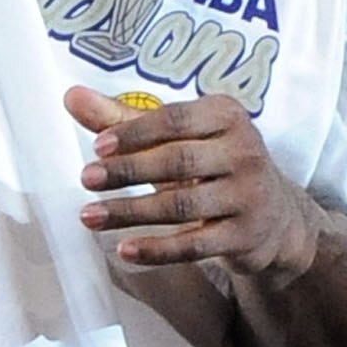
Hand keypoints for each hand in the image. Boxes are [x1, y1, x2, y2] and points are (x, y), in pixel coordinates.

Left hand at [67, 84, 313, 279]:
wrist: (275, 217)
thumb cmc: (213, 165)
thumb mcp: (179, 137)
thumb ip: (124, 118)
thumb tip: (71, 97)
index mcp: (227, 115)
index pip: (176, 119)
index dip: (135, 132)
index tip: (98, 146)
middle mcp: (244, 151)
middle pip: (178, 161)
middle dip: (128, 171)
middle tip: (86, 178)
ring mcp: (248, 195)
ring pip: (181, 205)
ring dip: (130, 212)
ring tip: (89, 216)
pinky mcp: (244, 236)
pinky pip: (194, 245)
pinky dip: (157, 249)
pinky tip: (124, 249)